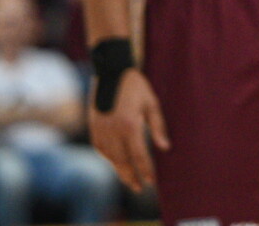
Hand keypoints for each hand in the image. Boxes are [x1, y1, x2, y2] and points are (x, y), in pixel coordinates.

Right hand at [89, 69, 169, 192]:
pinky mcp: (93, 126)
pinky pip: (100, 148)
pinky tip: (115, 162)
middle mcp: (113, 131)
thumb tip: (165, 148)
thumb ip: (158, 127)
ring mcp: (100, 129)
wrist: (112, 70)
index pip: (139, 156)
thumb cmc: (136, 86)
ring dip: (119, 169)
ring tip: (128, 178)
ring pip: (109, 157)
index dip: (145, 170)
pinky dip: (108, 158)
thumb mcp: (152, 103)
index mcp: (129, 125)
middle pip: (122, 161)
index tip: (151, 182)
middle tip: (138, 188)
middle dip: (131, 176)